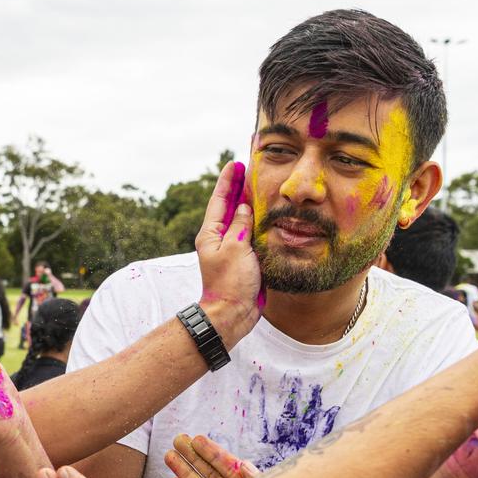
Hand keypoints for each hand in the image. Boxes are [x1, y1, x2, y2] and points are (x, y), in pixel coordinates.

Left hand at [196, 161, 261, 345]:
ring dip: (249, 203)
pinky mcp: (244, 259)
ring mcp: (232, 248)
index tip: (235, 163)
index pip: (219, 199)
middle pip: (230, 206)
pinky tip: (267, 216)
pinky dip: (258, 223)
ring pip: (241, 220)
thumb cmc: (230, 282)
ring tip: (258, 186)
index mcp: (211, 233)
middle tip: (248, 168)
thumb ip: (241, 226)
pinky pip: (251, 235)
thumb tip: (245, 208)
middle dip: (238, 187)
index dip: (227, 180)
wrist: (232, 314)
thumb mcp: (235, 249)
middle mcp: (220, 238)